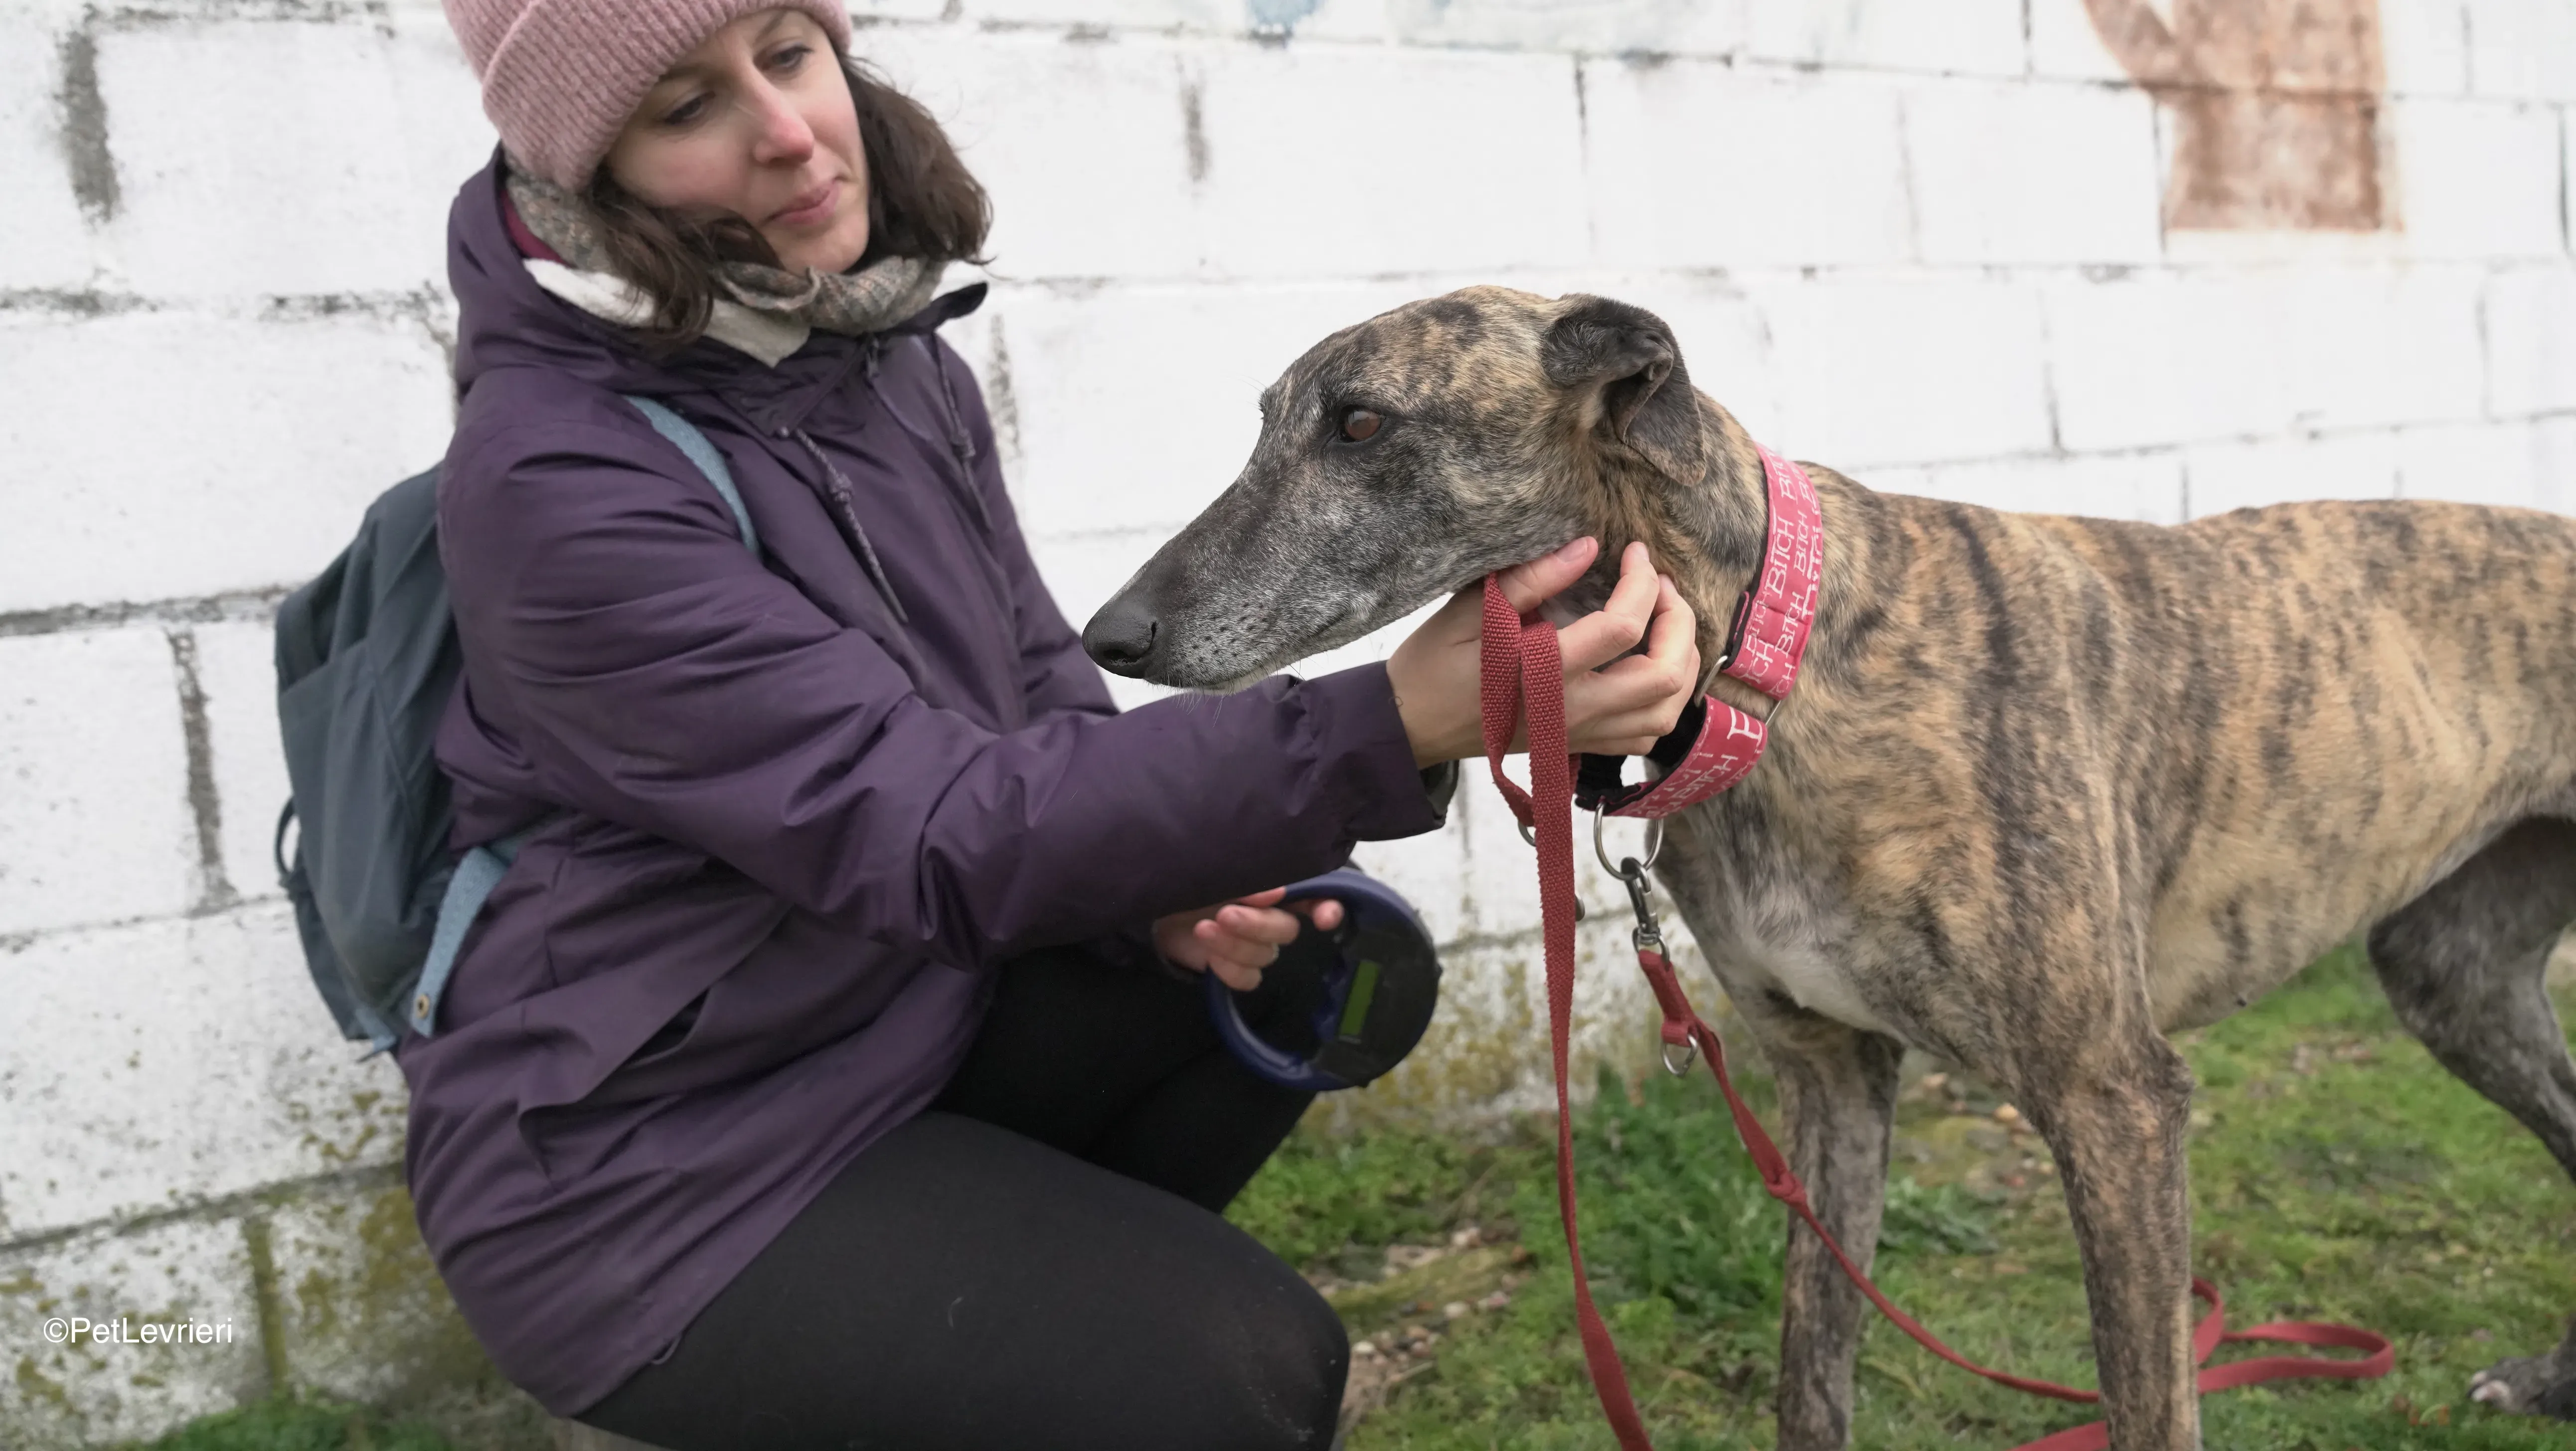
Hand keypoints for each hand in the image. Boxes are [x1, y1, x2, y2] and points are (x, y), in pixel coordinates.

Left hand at [1154, 888, 1345, 992]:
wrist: (1154, 907)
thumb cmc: (1190, 879)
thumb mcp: (1215, 871)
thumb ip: (1248, 880)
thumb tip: (1277, 891)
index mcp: (1274, 888)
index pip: (1315, 896)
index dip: (1326, 907)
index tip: (1323, 917)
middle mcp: (1272, 917)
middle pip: (1286, 930)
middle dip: (1257, 924)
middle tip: (1226, 914)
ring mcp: (1255, 945)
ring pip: (1264, 956)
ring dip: (1233, 944)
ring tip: (1202, 928)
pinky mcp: (1236, 968)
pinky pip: (1248, 979)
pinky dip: (1228, 967)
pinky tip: (1206, 951)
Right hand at [1385, 538, 1701, 766]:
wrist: (1413, 725)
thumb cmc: (1436, 662)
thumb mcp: (1471, 610)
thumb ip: (1529, 579)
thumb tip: (1587, 548)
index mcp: (1543, 673)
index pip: (1622, 628)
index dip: (1641, 582)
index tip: (1634, 552)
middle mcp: (1572, 710)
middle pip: (1661, 676)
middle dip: (1677, 622)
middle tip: (1662, 587)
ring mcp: (1580, 733)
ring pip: (1663, 713)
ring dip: (1682, 664)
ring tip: (1668, 624)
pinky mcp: (1579, 745)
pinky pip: (1643, 736)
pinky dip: (1664, 703)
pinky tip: (1654, 667)